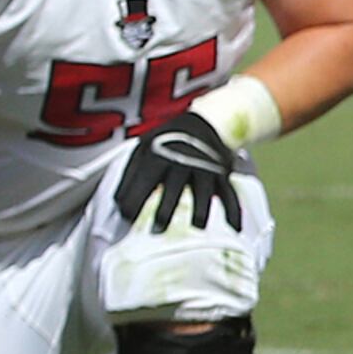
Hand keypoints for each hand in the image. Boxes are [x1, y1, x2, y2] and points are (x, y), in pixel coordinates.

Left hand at [114, 110, 243, 236]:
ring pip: (203, 193)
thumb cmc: (167, 141)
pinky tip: (234, 229)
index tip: (127, 218)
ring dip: (200, 212)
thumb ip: (129, 174)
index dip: (133, 202)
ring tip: (195, 228)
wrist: (204, 123)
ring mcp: (205, 168)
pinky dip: (234, 212)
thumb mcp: (143, 148)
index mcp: (159, 155)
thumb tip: (117, 204)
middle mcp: (183, 161)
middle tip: (156, 230)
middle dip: (164, 211)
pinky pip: (230, 194)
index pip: (142, 183)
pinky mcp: (222, 175)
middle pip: (173, 190)